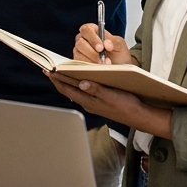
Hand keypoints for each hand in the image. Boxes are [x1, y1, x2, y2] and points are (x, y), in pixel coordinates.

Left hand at [44, 71, 170, 139]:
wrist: (139, 116)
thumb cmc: (127, 105)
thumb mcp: (111, 95)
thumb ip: (96, 89)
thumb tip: (80, 83)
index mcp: (89, 101)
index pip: (68, 88)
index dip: (57, 78)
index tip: (48, 70)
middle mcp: (88, 103)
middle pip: (68, 90)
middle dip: (58, 79)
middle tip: (48, 69)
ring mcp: (92, 104)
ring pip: (74, 91)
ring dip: (66, 82)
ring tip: (59, 73)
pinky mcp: (98, 103)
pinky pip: (82, 93)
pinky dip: (76, 85)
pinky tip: (77, 80)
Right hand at [74, 24, 134, 64]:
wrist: (120, 66)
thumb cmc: (118, 53)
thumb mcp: (120, 45)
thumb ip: (114, 42)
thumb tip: (106, 43)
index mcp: (92, 30)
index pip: (86, 30)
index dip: (93, 38)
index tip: (101, 47)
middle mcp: (83, 39)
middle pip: (81, 43)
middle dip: (92, 52)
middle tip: (102, 58)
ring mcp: (80, 50)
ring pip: (79, 54)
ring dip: (92, 60)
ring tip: (104, 64)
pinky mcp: (79, 61)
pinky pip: (80, 63)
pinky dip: (90, 66)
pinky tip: (98, 67)